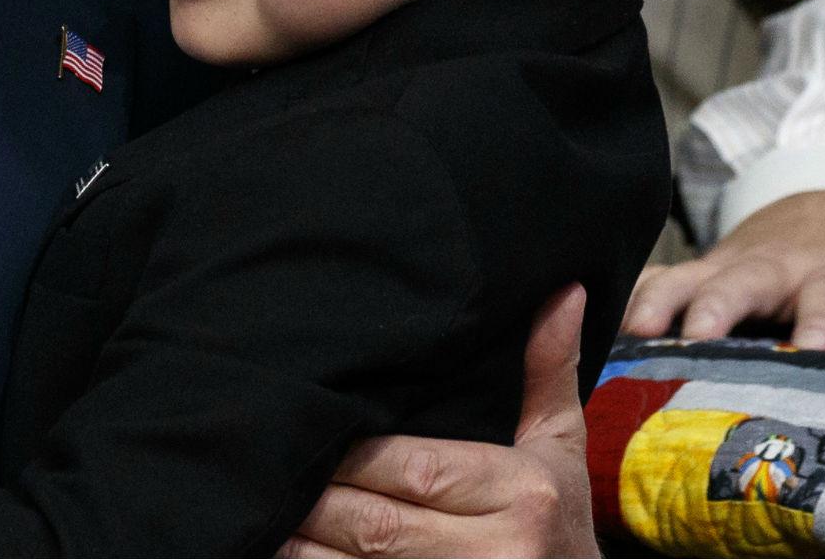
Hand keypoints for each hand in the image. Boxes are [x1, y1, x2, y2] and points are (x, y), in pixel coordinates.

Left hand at [280, 285, 597, 557]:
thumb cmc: (560, 515)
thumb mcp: (560, 446)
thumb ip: (547, 370)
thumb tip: (561, 290)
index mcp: (522, 496)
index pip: (417, 468)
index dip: (354, 456)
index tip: (308, 426)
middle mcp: (495, 552)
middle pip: (379, 523)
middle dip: (317, 498)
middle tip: (266, 463)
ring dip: (303, 544)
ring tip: (263, 510)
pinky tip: (284, 550)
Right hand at [623, 190, 824, 349]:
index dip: (818, 324)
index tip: (810, 350)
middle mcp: (769, 268)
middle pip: (739, 285)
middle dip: (715, 308)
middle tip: (694, 338)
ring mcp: (722, 267)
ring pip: (682, 279)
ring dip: (654, 303)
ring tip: (631, 334)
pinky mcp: (693, 271)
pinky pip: (651, 281)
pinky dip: (624, 299)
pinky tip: (600, 330)